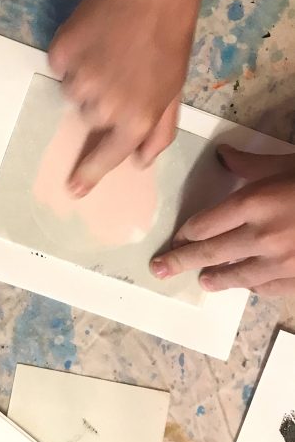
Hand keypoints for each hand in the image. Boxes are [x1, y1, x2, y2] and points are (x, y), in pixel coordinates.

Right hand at [48, 0, 194, 196]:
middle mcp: (104, 108)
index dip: (89, 174)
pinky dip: (71, 56)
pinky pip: (59, 66)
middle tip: (119, 71)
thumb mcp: (174, 91)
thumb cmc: (169, 43)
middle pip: (88, 118)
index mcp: (134, 120)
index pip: (108, 157)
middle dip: (100, 102)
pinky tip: (92, 37)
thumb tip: (140, 164)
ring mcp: (78, 81)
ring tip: (108, 50)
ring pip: (72, 91)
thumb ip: (159, 132)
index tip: (72, 189)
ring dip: (85, 78)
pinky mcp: (60, 56)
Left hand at [151, 146, 294, 294]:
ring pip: (238, 275)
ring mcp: (283, 261)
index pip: (205, 224)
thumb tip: (221, 155)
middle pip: (210, 252)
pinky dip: (256, 285)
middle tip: (160, 270)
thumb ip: (249, 164)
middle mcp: (262, 236)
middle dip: (181, 261)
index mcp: (253, 203)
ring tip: (204, 281)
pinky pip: (271, 287)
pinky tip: (250, 285)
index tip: (174, 239)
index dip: (186, 233)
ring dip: (217, 278)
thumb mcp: (285, 163)